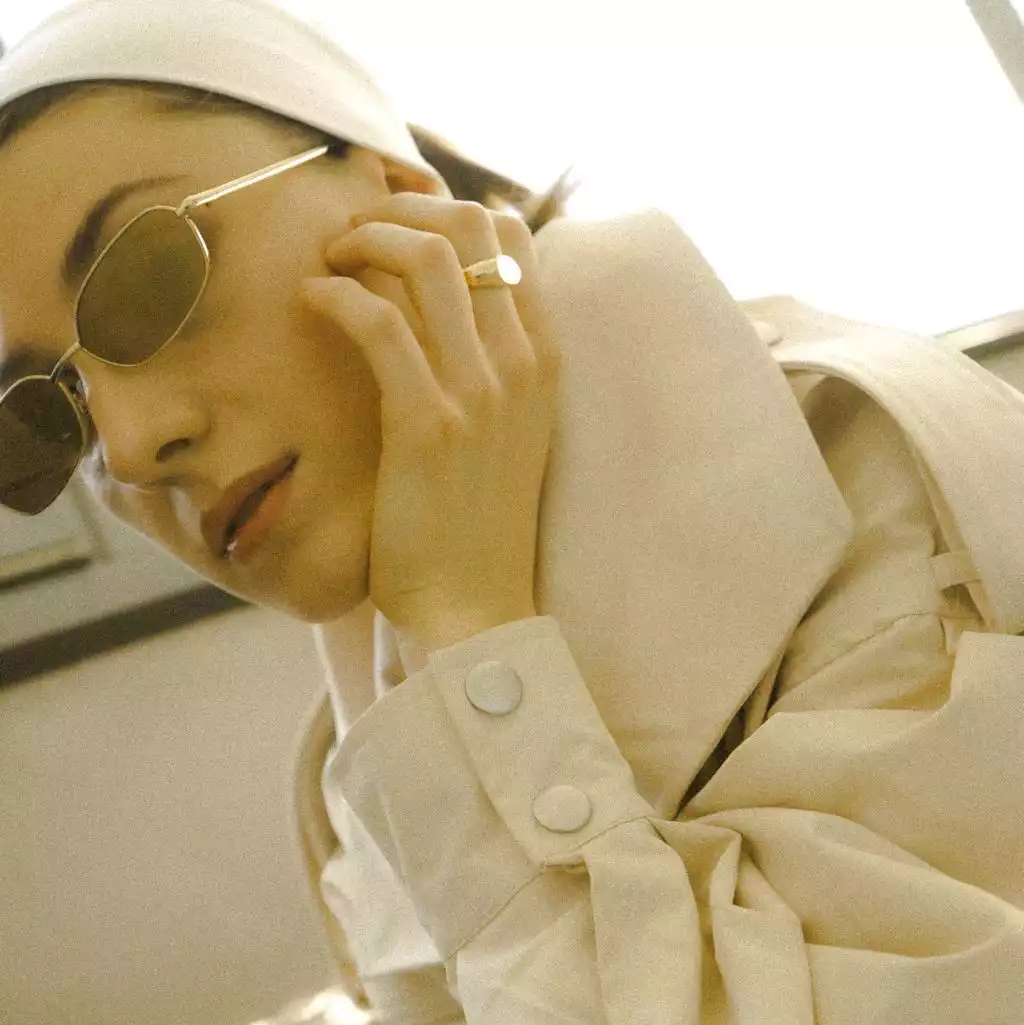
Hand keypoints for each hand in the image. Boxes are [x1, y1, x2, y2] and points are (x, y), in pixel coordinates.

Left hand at [298, 194, 560, 648]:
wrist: (474, 603)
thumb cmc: (477, 517)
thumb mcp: (508, 428)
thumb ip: (489, 360)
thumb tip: (438, 298)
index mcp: (546, 357)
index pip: (512, 235)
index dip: (446, 206)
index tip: (395, 223)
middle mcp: (522, 362)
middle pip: (469, 226)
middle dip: (399, 211)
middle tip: (351, 234)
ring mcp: (481, 392)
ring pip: (426, 260)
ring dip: (363, 242)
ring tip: (327, 262)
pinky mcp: (428, 424)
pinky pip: (378, 323)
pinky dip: (336, 296)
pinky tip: (312, 301)